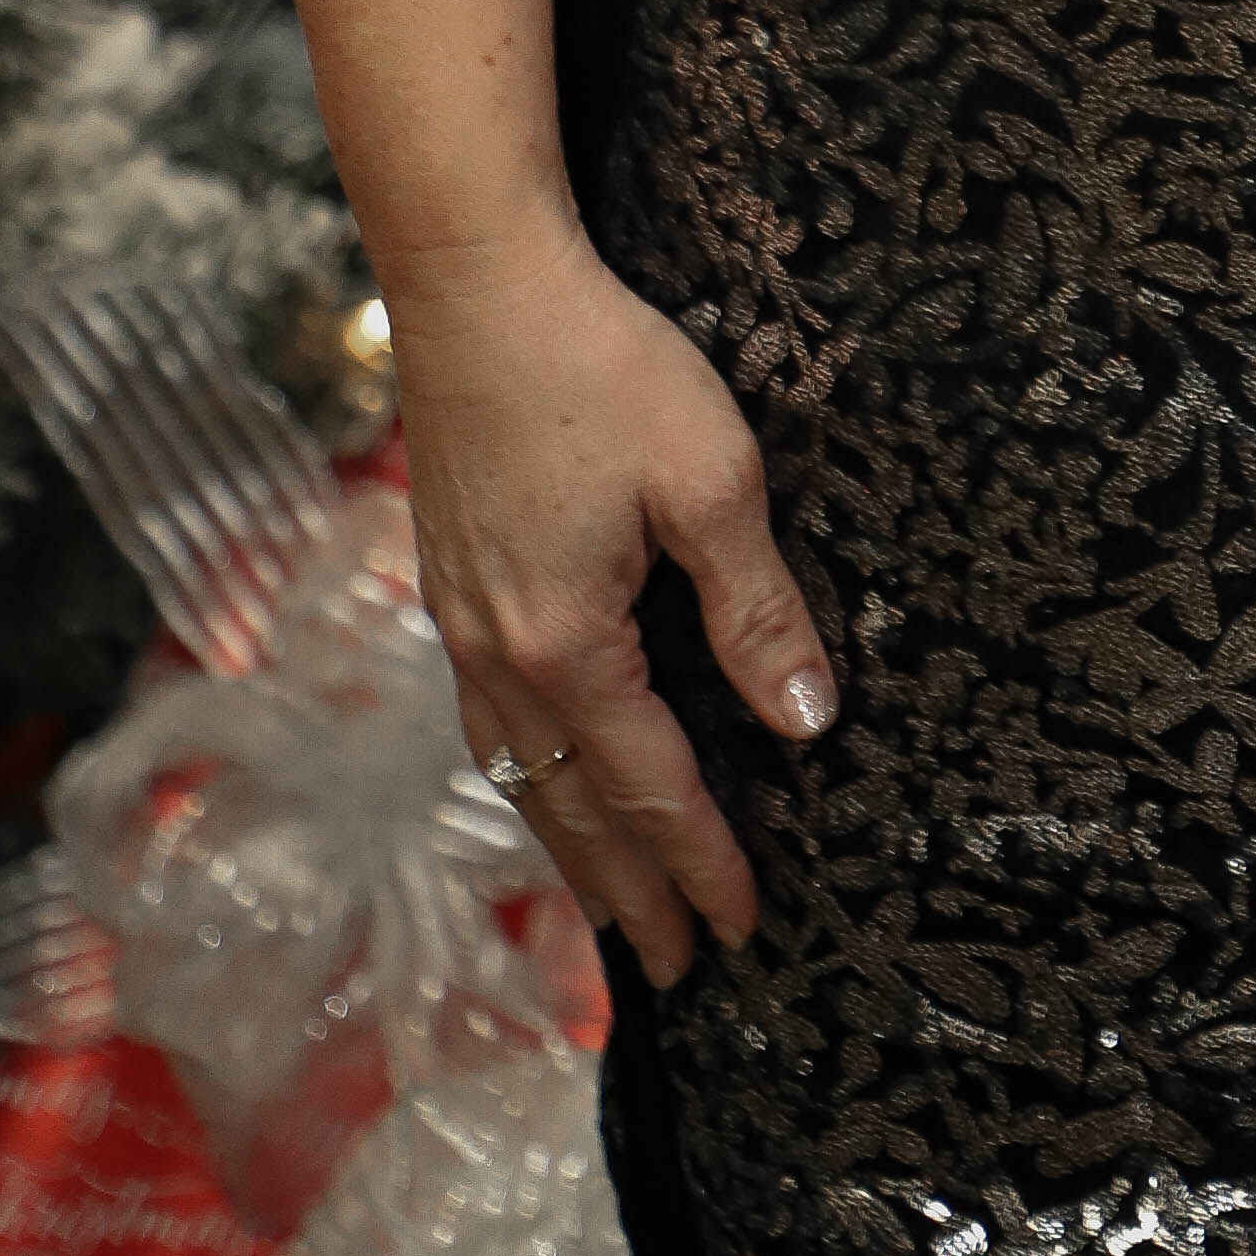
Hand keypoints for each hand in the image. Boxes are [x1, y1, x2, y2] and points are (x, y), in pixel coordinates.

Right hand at [384, 218, 837, 984]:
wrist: (479, 285)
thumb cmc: (604, 367)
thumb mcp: (712, 478)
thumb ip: (757, 611)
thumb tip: (805, 727)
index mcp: (567, 646)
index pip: (650, 788)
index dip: (702, 861)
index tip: (742, 930)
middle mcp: (499, 657)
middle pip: (570, 810)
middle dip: (627, 894)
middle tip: (671, 971)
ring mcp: (461, 623)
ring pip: (518, 774)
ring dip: (568, 847)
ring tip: (608, 906)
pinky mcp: (449, 581)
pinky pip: (488, 720)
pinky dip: (524, 776)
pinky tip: (538, 777)